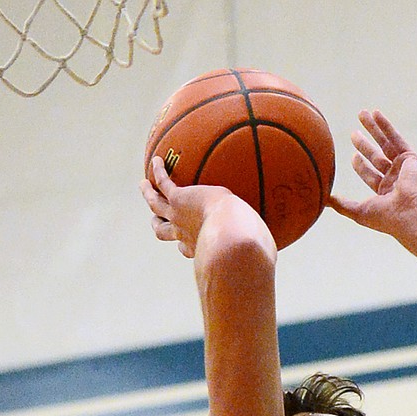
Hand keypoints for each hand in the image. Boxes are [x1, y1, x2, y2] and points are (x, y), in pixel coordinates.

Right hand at [141, 157, 261, 259]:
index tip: (185, 243)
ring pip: (155, 206)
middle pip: (163, 232)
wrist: (232, 236)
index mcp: (198, 246)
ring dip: (148, 195)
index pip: (185, 248)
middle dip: (158, 225)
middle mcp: (184, 234)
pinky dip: (158, 173)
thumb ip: (256, 248)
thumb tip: (273, 254)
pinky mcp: (179, 200)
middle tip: (155, 219)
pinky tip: (157, 160)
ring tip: (144, 186)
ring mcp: (179, 216)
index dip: (183, 245)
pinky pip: (164, 184)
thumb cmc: (244, 246)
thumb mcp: (248, 246)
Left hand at [328, 111, 416, 234]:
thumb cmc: (385, 217)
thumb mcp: (358, 211)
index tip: (353, 155)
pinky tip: (376, 113)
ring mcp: (403, 168)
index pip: (371, 175)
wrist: (408, 214)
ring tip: (362, 114)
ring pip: (385, 144)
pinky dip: (386, 126)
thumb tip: (323, 201)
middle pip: (377, 157)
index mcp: (385, 193)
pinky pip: (396, 138)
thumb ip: (342, 205)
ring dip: (373, 128)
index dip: (361, 165)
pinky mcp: (411, 158)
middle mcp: (395, 180)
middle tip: (352, 133)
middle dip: (365, 144)